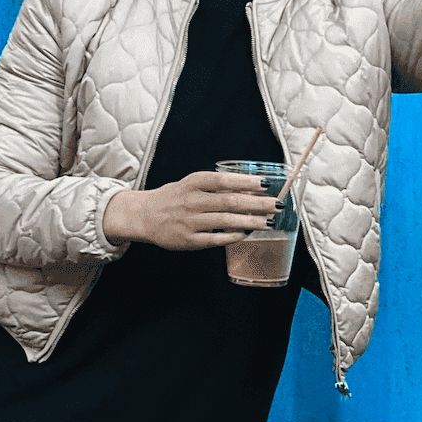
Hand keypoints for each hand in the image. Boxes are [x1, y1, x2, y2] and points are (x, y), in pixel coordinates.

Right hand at [103, 172, 282, 251]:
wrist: (144, 216)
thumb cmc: (175, 197)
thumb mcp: (193, 184)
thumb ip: (218, 186)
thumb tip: (251, 188)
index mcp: (194, 183)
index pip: (224, 180)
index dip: (246, 182)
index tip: (266, 184)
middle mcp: (191, 201)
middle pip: (229, 201)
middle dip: (256, 203)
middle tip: (276, 205)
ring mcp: (189, 221)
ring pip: (225, 221)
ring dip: (250, 221)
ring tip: (268, 222)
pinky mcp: (187, 240)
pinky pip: (215, 239)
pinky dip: (232, 236)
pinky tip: (246, 234)